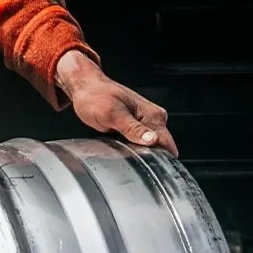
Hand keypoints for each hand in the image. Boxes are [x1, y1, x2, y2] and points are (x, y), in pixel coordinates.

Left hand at [54, 48, 177, 154]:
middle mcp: (153, 119)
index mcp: (153, 114)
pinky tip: (120, 148)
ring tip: (121, 150)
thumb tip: (152, 139)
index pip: (167, 144)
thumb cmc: (96, 95)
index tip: (144, 165)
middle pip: (160, 150)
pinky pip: (139, 146)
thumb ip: (132, 128)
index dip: (158, 159)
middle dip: (147, 158)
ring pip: (149, 150)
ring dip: (138, 155)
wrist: (85, 87)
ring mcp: (145, 124)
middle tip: (125, 155)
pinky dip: (131, 151)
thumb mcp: (112, 113)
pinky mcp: (136, 129)